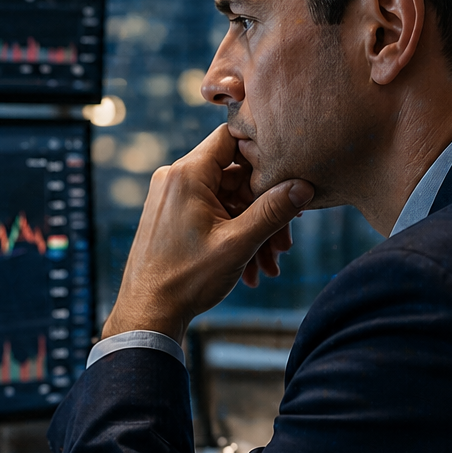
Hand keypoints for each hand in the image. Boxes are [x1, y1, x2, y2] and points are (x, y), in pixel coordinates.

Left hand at [102, 125, 312, 343]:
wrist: (147, 314)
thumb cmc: (185, 280)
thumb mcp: (238, 244)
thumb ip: (273, 211)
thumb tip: (304, 186)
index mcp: (187, 174)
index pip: (231, 138)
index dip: (263, 152)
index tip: (288, 174)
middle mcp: (176, 178)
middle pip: (235, 177)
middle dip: (264, 210)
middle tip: (285, 244)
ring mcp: (173, 198)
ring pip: (228, 201)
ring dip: (253, 230)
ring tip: (270, 265)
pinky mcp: (173, 217)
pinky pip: (212, 215)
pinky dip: (233, 237)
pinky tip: (251, 270)